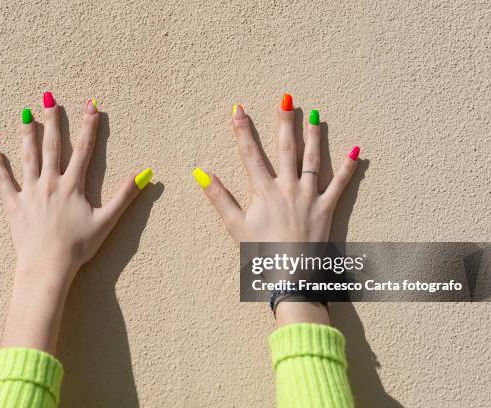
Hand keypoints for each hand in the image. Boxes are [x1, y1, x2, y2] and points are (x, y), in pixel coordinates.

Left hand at [0, 93, 152, 288]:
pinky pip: (3, 180)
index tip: (90, 106)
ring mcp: (30, 192)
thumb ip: (125, 196)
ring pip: (28, 157)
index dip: (88, 127)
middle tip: (50, 99)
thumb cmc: (79, 246)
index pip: (83, 149)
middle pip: (52, 146)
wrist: (48, 265)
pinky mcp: (14, 204)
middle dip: (52, 121)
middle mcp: (50, 182)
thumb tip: (144, 175)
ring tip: (26, 114)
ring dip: (27, 134)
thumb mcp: (107, 221)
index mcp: (73, 185)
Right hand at [193, 95, 358, 242]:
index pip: (250, 154)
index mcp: (264, 191)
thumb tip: (201, 173)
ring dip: (313, 136)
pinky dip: (348, 168)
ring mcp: (309, 196)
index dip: (242, 130)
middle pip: (285, 149)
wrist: (290, 276)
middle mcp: (287, 188)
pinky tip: (356, 149)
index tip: (238, 109)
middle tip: (286, 99)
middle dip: (284, 122)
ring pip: (312, 160)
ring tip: (314, 114)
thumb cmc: (261, 253)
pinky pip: (339, 184)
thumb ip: (219, 197)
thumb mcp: (235, 226)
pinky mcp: (326, 208)